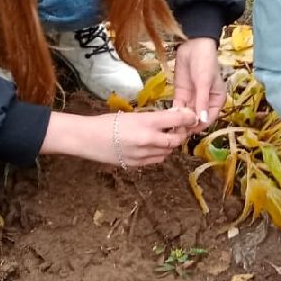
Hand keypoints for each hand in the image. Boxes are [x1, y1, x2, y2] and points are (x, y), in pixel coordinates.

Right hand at [41, 107, 197, 167]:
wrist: (87, 138)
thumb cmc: (107, 122)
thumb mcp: (132, 115)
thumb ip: (154, 119)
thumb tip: (174, 118)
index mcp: (146, 122)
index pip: (177, 120)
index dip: (189, 118)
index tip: (192, 117)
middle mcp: (148, 139)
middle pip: (177, 139)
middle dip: (180, 134)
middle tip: (178, 128)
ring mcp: (143, 154)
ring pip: (168, 151)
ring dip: (170, 145)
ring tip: (163, 137)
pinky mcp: (138, 164)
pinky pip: (157, 160)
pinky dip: (159, 153)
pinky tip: (152, 146)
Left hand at [172, 37, 225, 131]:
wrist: (194, 45)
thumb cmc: (205, 62)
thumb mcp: (204, 82)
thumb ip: (202, 101)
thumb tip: (203, 120)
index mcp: (216, 100)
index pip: (209, 118)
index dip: (200, 126)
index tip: (189, 131)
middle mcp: (205, 102)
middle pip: (197, 118)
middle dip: (188, 125)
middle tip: (177, 132)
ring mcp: (192, 99)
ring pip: (186, 115)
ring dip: (179, 121)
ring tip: (171, 128)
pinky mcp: (181, 94)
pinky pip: (178, 107)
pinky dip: (173, 113)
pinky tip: (167, 119)